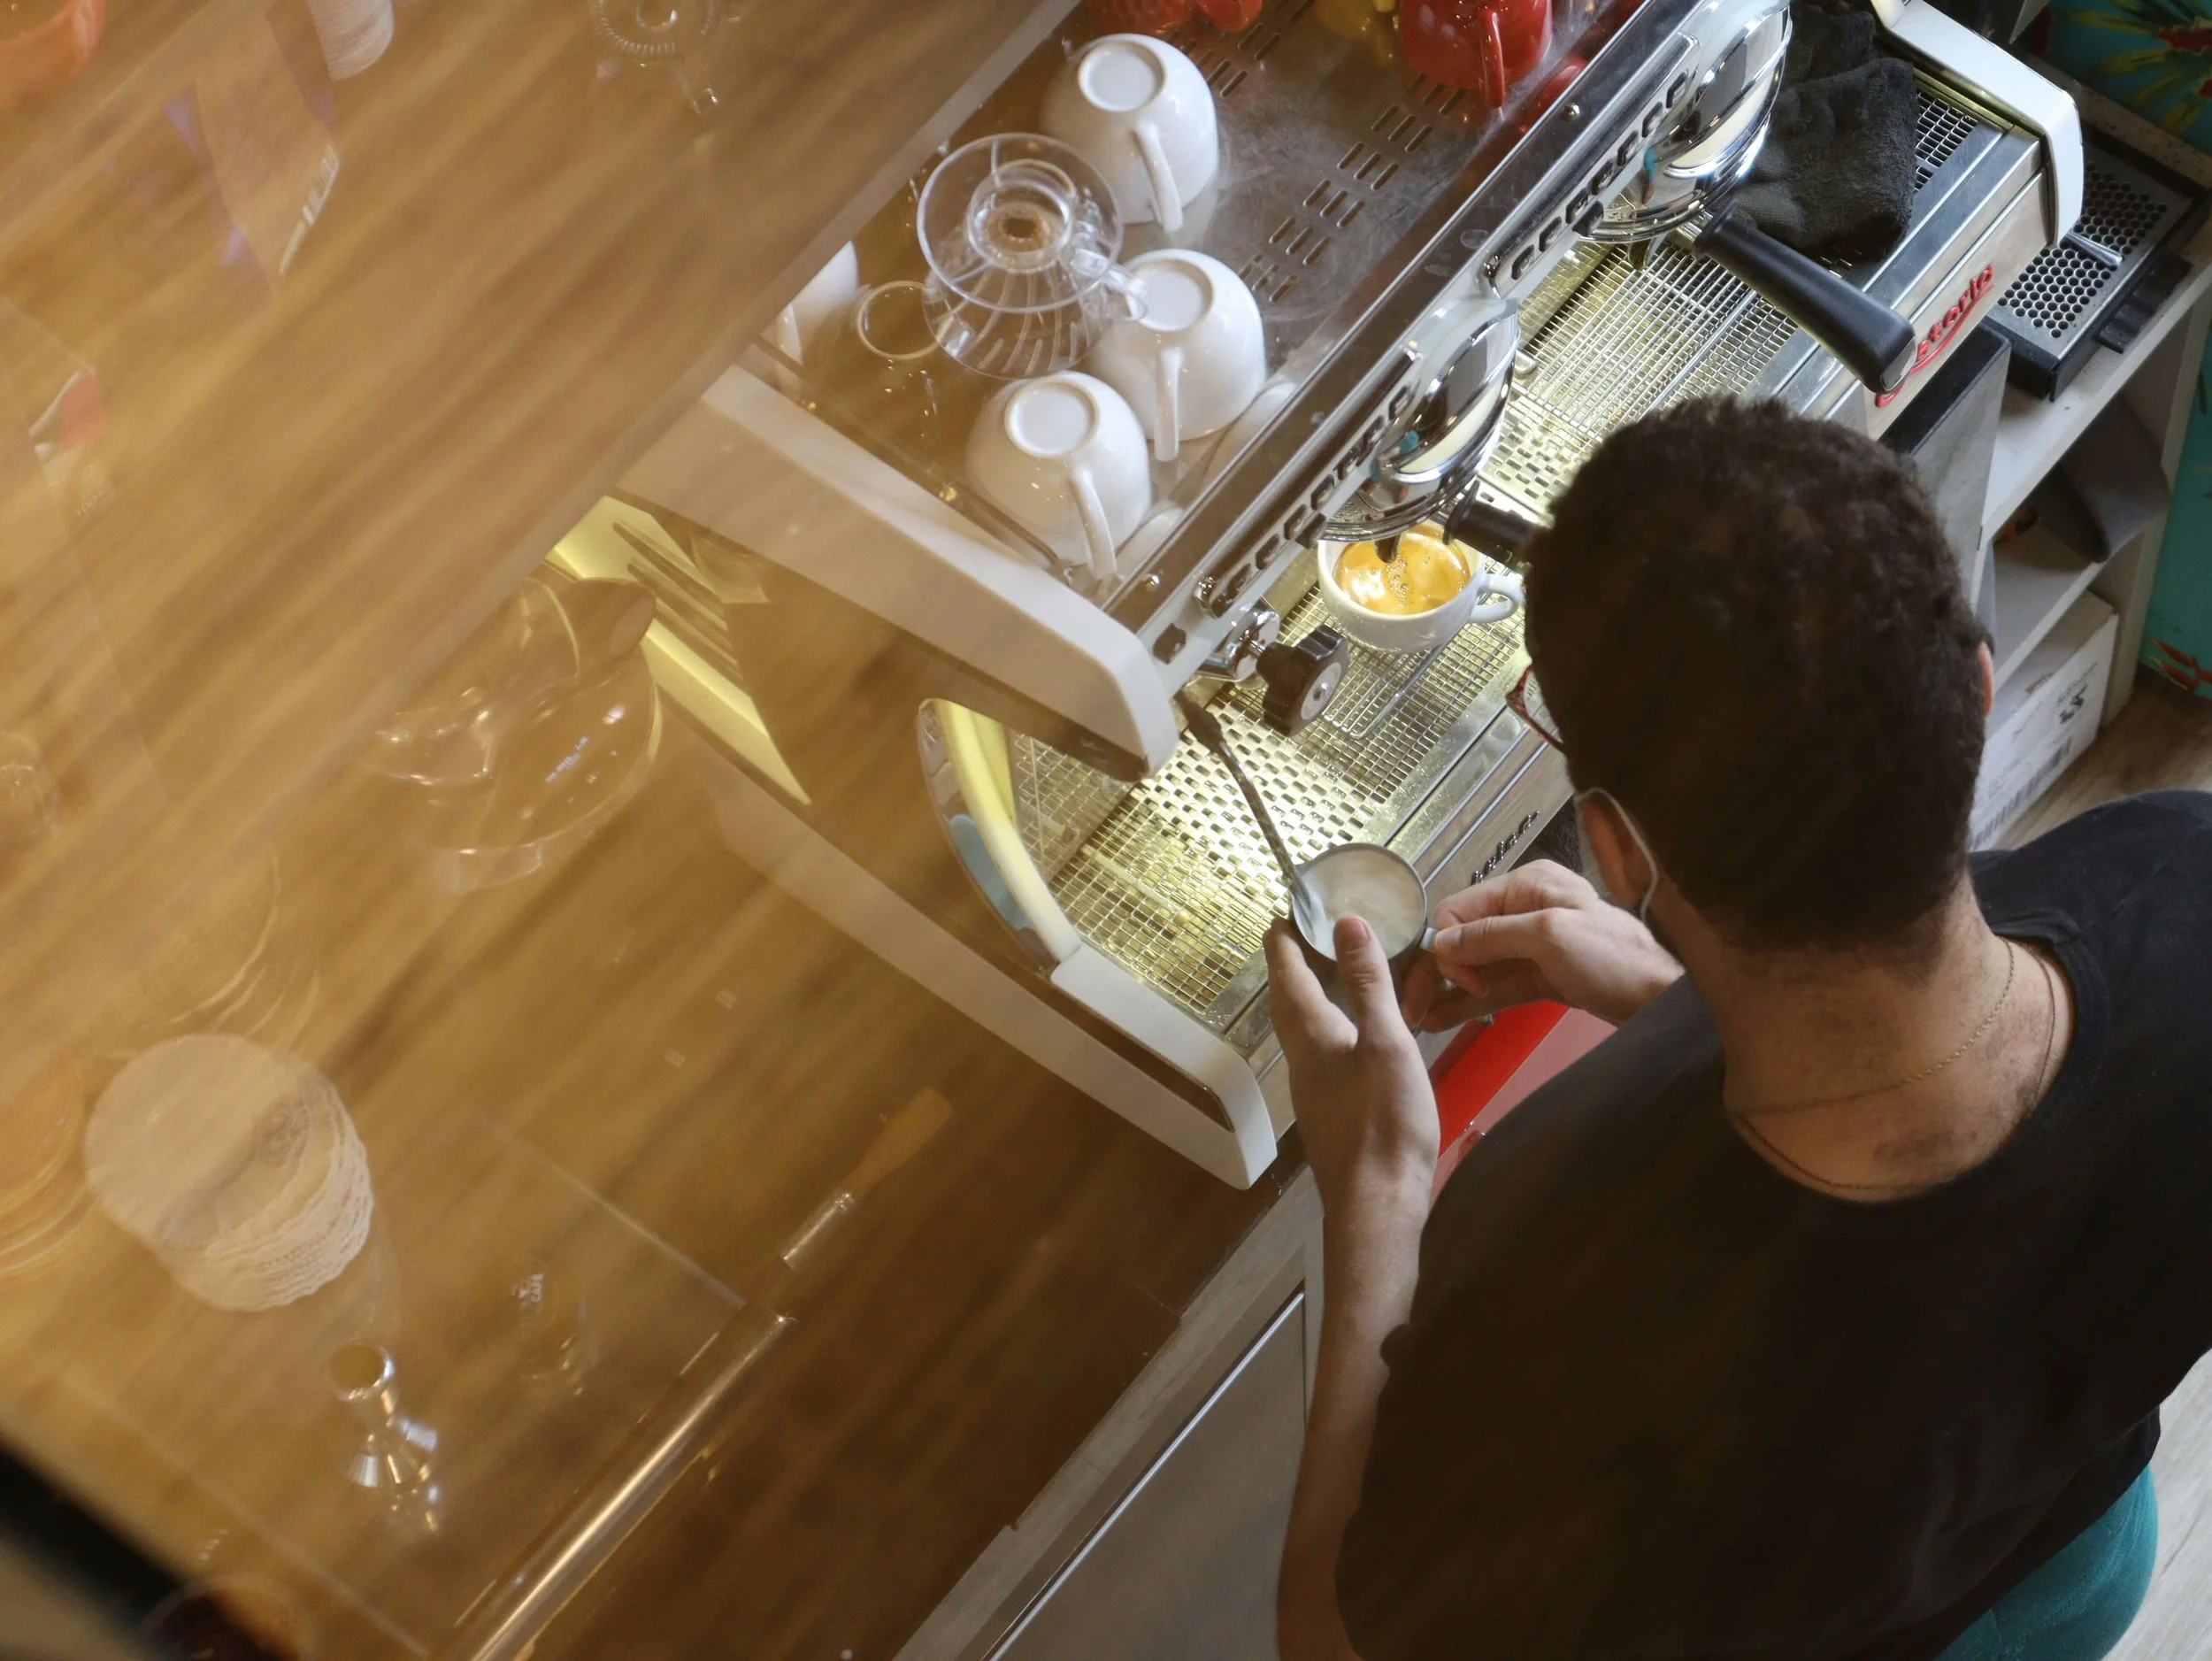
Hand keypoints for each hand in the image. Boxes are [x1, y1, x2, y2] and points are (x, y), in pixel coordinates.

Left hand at [1268, 916, 1439, 1217]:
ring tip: (1338, 971)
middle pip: (1289, 999)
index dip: (1285, 937)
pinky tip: (1358, 1031)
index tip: (1289, 908)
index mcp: (1311, 1034)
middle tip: (1314, 932)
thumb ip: (1370, 984)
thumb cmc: (1384, 1123)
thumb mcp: (1386, 1043)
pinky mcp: (1330, 1110)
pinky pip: (1323, 1051)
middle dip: (1296, 962)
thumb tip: (1347, 923)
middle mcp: (1301, 1057)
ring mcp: (1313, 1087)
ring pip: (1305, 1027)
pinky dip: (1334, 1024)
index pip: (1285, 972)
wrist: (1377, 1205)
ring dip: (1315, 993)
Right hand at [1400, 859, 1681, 1030]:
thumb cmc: (1612, 958)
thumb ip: (1492, 935)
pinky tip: (1442, 1018)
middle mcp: (1525, 909)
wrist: (1664, 1000)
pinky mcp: (1542, 977)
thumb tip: (1441, 942)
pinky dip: (1472, 1002)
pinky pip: (1498, 987)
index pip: (1462, 908)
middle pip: (1465, 937)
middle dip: (1438, 969)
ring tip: (1418, 1017)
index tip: (1456, 979)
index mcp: (1527, 884)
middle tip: (1413, 1005)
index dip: (1448, 944)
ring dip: (1449, 990)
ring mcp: (1533, 945)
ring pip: (1478, 966)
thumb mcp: (1550, 936)